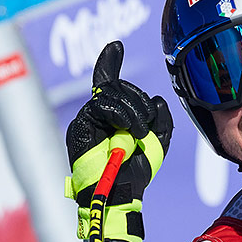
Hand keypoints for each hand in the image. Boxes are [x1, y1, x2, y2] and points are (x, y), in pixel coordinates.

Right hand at [65, 41, 171, 241]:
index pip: (108, 82)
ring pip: (110, 93)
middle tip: (146, 124)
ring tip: (140, 133)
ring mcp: (87, 119)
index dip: (109, 62)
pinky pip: (101, 105)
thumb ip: (161, 120)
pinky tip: (131, 130)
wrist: (120, 195)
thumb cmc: (135, 173)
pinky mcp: (80, 126)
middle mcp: (97, 114)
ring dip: (133, 110)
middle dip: (138, 100)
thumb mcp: (157, 143)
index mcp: (113, 115)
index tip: (116, 46)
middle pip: (116, 86)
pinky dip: (121, 115)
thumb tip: (158, 99)